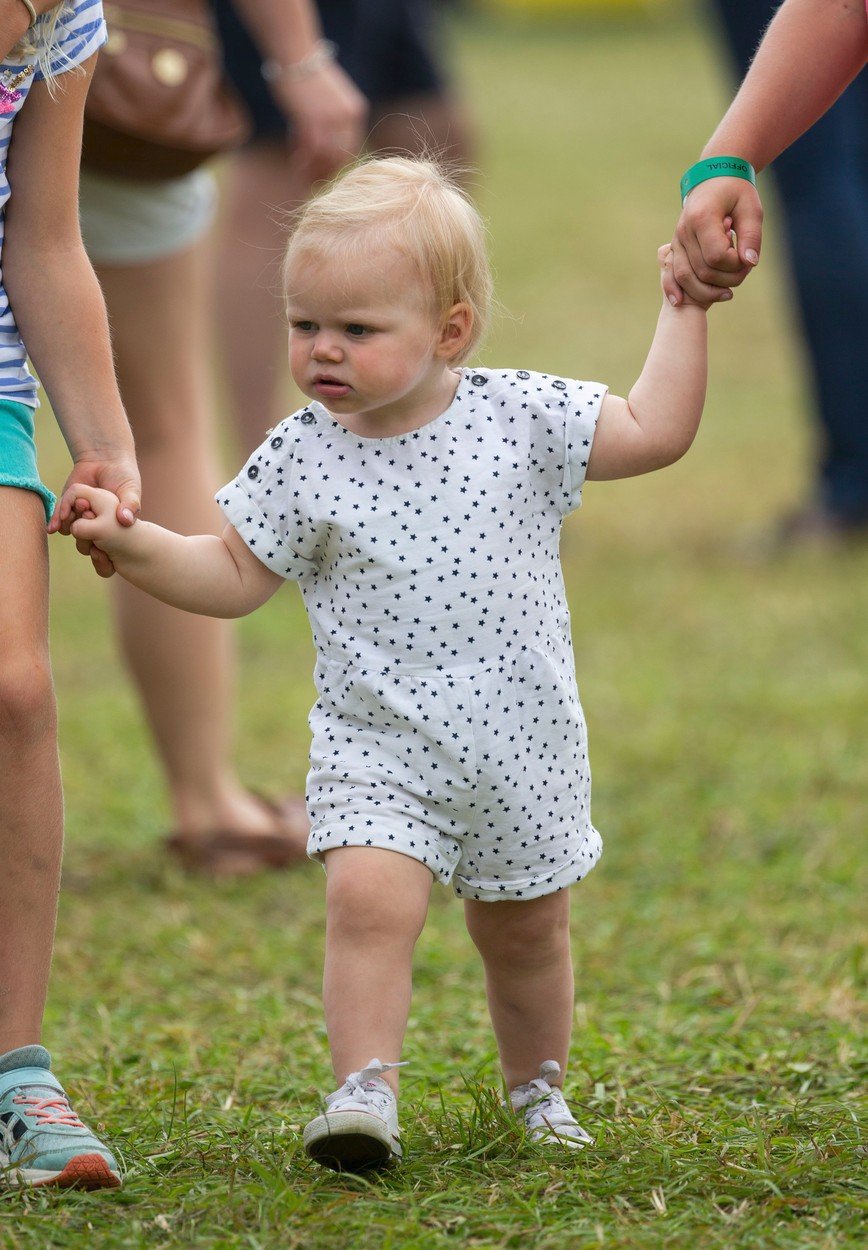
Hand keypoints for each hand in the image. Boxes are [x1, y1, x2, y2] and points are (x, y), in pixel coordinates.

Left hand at [49, 451, 140, 578]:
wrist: (104, 460)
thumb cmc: (123, 476)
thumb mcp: (131, 490)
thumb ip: (130, 504)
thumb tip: (125, 520)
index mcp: (112, 527)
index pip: (105, 546)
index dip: (98, 542)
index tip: (96, 518)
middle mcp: (97, 526)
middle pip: (86, 543)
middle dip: (83, 531)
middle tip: (85, 507)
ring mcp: (82, 518)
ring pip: (72, 534)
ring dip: (69, 526)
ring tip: (76, 506)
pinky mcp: (68, 509)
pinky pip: (59, 523)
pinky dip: (56, 522)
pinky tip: (54, 525)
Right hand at [275, 62, 366, 182]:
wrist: (295, 54)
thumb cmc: (307, 73)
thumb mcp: (330, 97)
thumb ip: (332, 120)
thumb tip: (322, 147)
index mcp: (356, 111)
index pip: (350, 147)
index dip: (335, 163)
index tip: (323, 172)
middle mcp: (348, 117)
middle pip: (340, 157)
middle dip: (324, 171)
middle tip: (310, 180)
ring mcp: (331, 120)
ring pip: (325, 157)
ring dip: (311, 168)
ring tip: (299, 170)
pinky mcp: (313, 120)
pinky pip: (310, 150)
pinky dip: (302, 159)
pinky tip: (294, 160)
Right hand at [662, 176, 762, 306]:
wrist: (713, 179)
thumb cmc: (735, 192)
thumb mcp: (751, 208)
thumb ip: (752, 236)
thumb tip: (750, 263)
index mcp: (702, 218)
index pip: (717, 256)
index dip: (735, 265)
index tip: (749, 259)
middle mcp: (684, 231)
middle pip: (703, 270)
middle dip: (728, 279)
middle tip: (745, 272)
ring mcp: (676, 240)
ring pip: (686, 276)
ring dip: (708, 290)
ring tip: (728, 292)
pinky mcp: (674, 248)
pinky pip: (670, 273)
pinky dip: (673, 289)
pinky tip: (680, 302)